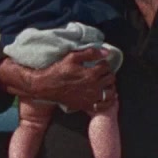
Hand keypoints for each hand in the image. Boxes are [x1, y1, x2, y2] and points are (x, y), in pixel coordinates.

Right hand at [1, 49, 115, 113]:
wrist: (47, 86)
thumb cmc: (58, 71)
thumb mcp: (72, 57)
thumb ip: (90, 53)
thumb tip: (106, 51)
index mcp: (91, 73)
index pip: (106, 67)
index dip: (103, 63)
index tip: (99, 63)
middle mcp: (93, 86)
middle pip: (111, 79)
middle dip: (108, 73)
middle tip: (102, 72)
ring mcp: (91, 97)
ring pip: (110, 93)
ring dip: (110, 87)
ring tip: (104, 83)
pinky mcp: (86, 105)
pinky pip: (103, 105)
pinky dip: (107, 101)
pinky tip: (103, 96)